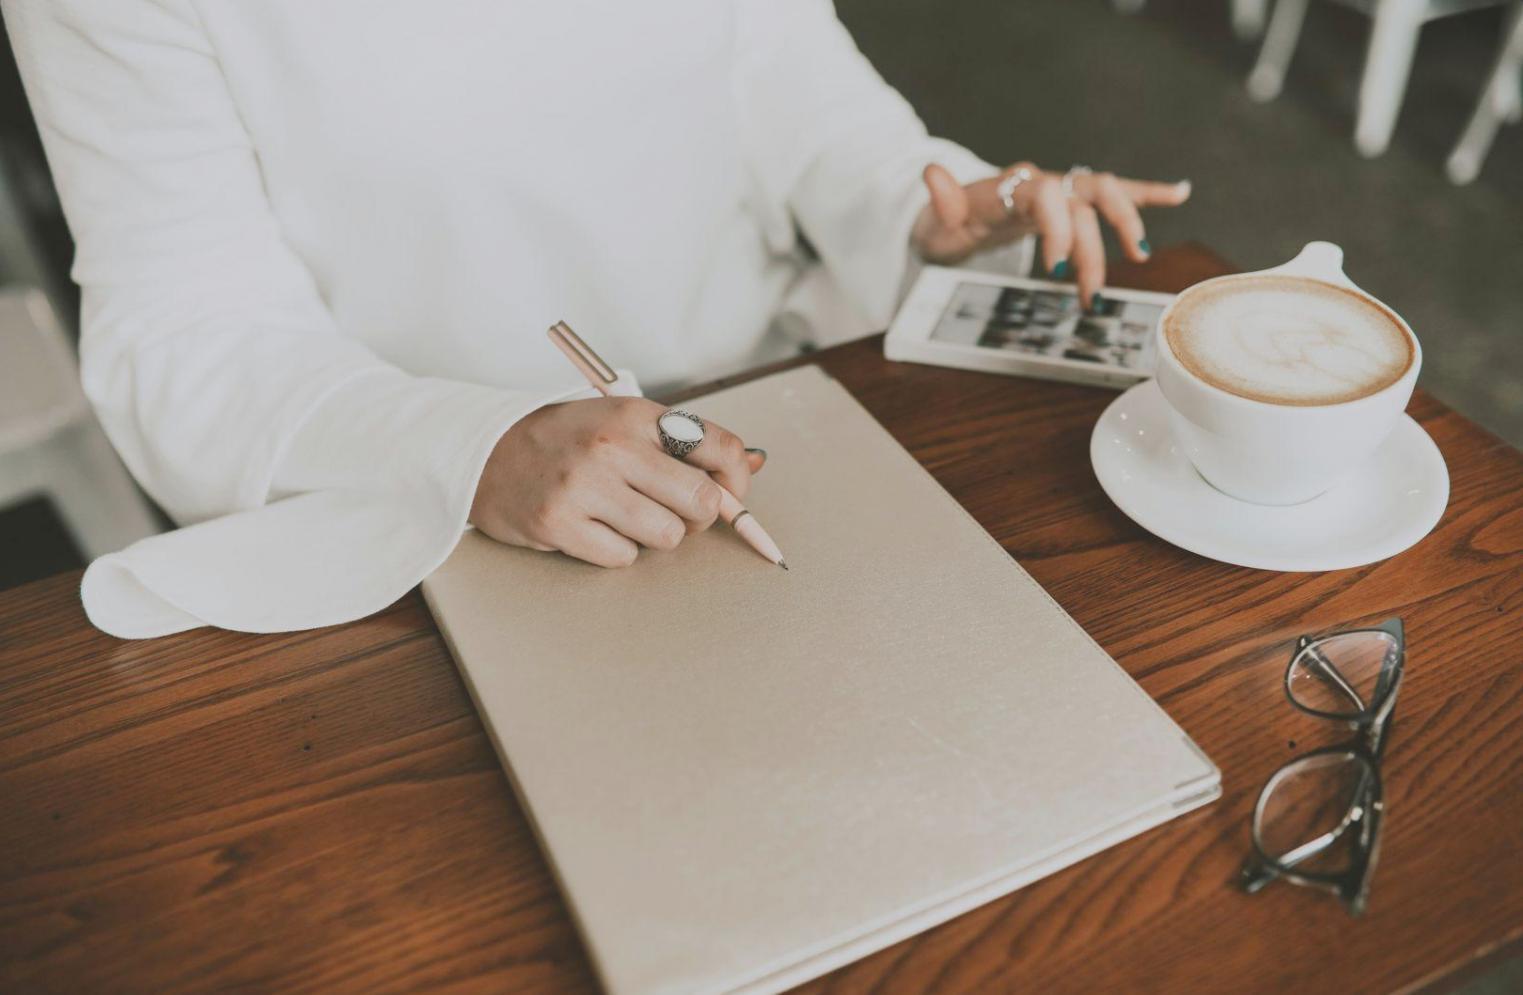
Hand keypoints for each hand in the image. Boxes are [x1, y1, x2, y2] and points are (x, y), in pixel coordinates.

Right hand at [470, 397, 764, 567]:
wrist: (486, 454)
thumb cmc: (567, 441)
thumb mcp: (624, 423)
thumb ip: (685, 443)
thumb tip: (752, 464)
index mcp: (636, 415)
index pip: (720, 447)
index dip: (737, 482)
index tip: (730, 496)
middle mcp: (613, 446)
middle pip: (703, 500)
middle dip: (700, 517)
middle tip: (677, 512)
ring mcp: (585, 486)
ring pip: (668, 536)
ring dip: (655, 536)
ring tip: (625, 517)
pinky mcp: (559, 524)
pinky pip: (623, 557)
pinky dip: (615, 551)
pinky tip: (593, 529)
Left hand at [912, 162, 1191, 305]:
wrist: (953, 214)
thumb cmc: (949, 222)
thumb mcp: (938, 219)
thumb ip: (942, 201)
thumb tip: (931, 173)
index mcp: (1013, 188)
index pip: (1046, 197)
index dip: (1058, 229)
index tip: (1058, 269)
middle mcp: (1044, 184)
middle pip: (1083, 200)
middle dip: (1094, 241)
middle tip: (1091, 287)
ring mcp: (1061, 191)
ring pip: (1102, 199)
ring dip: (1123, 227)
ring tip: (1137, 258)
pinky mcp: (1072, 203)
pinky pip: (1113, 193)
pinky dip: (1145, 192)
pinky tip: (1179, 193)